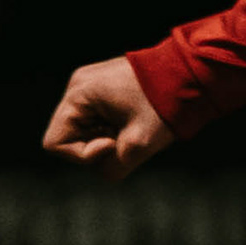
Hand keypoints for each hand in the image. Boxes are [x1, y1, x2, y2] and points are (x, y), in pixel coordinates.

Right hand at [43, 56, 173, 176]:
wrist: (191, 74)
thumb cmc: (165, 105)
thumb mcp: (138, 145)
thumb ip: (112, 168)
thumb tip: (104, 170)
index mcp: (79, 93)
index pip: (55, 143)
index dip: (82, 155)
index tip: (113, 144)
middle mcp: (78, 86)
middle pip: (70, 137)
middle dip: (98, 147)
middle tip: (128, 139)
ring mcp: (91, 85)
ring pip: (85, 130)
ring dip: (108, 139)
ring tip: (135, 128)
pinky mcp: (104, 88)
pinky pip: (97, 120)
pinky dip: (114, 129)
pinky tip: (135, 122)